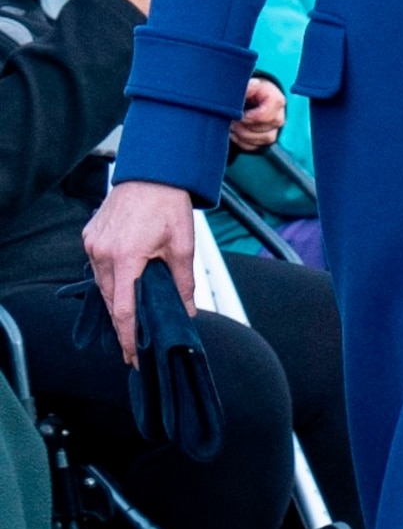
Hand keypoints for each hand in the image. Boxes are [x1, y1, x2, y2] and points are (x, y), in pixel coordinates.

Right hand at [81, 178, 194, 363]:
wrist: (152, 173)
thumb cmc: (168, 205)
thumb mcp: (183, 246)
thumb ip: (182, 282)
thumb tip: (186, 311)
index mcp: (125, 257)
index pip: (123, 309)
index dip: (128, 336)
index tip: (132, 355)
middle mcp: (102, 253)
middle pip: (110, 300)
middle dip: (122, 325)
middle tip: (134, 347)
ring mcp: (92, 244)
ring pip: (103, 285)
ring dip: (116, 302)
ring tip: (131, 322)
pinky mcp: (90, 237)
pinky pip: (98, 268)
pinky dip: (111, 281)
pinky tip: (124, 289)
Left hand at [229, 75, 285, 154]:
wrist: (252, 95)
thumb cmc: (252, 89)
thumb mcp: (250, 83)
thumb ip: (249, 86)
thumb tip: (248, 87)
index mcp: (277, 101)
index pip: (264, 117)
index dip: (248, 118)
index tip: (236, 114)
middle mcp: (279, 118)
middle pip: (264, 132)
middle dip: (243, 127)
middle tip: (230, 119)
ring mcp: (274, 130)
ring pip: (260, 140)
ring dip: (241, 135)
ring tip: (230, 125)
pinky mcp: (264, 139)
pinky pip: (253, 147)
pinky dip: (240, 141)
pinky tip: (234, 131)